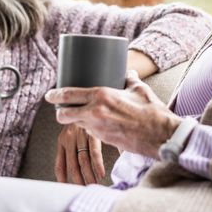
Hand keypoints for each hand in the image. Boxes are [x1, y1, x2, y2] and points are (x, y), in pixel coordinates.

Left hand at [44, 71, 179, 157]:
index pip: (68, 95)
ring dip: (76, 120)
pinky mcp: (104, 140)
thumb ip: (130, 79)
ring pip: (76, 124)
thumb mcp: (139, 90)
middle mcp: (95, 112)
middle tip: (61, 108)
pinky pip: (90, 132)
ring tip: (81, 114)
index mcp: (101, 96)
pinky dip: (90, 127)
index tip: (49, 95)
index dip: (55, 95)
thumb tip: (128, 72)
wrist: (161, 136)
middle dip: (60, 112)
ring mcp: (98, 128)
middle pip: (64, 115)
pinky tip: (96, 123)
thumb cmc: (152, 111)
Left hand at [54, 125, 105, 184]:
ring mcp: (81, 137)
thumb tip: (73, 168)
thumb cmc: (80, 120)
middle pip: (72, 166)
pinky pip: (95, 153)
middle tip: (83, 190)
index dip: (62, 178)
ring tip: (92, 185)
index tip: (66, 188)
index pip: (59, 165)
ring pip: (83, 161)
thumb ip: (70, 149)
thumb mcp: (70, 132)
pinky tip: (101, 174)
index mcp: (62, 140)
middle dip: (78, 181)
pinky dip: (98, 165)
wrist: (87, 99)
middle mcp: (69, 139)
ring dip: (89, 176)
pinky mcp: (92, 134)